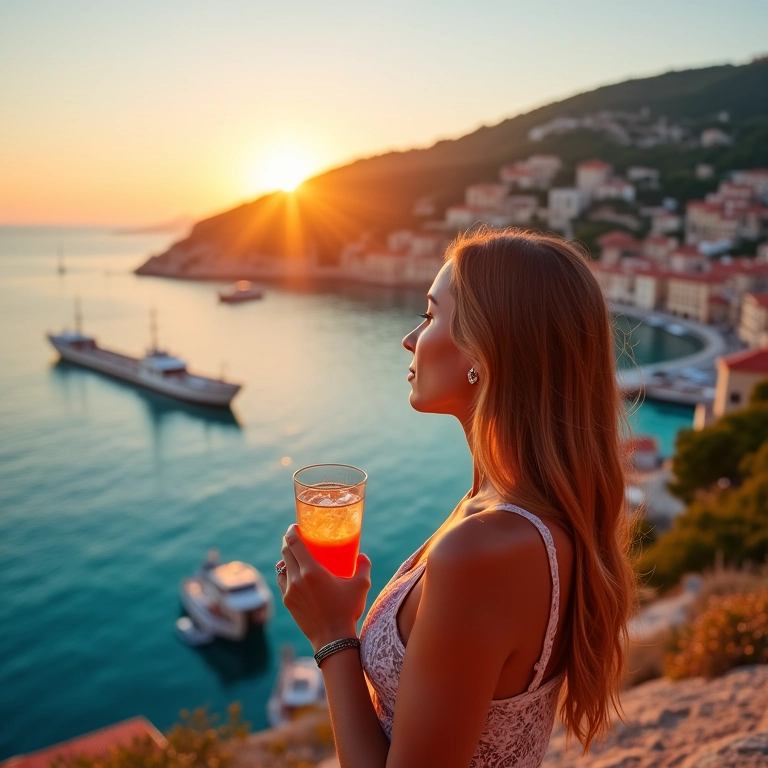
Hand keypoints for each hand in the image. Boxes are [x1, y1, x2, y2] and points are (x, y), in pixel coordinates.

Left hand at [277, 525, 371, 649]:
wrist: (332, 639)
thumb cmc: (347, 610)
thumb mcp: (361, 585)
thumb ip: (363, 566)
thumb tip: (362, 556)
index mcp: (312, 571)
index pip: (294, 543)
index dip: (292, 532)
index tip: (295, 526)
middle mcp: (297, 579)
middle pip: (285, 552)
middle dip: (288, 542)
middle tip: (295, 537)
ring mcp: (290, 591)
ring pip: (282, 567)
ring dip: (286, 558)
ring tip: (293, 555)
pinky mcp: (287, 602)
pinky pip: (282, 581)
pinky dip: (285, 573)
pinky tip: (291, 572)